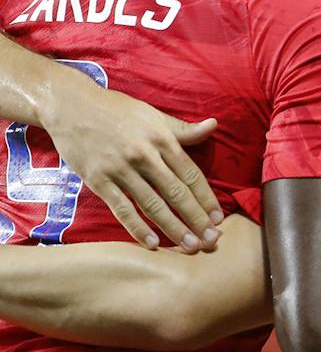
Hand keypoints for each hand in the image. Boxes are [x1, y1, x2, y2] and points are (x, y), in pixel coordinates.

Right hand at [43, 73, 222, 252]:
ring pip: (153, 204)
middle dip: (197, 218)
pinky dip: (137, 228)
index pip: (191, 175)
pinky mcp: (98, 180)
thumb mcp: (153, 115)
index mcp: (161, 139)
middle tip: (212, 239)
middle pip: (176, 193)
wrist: (70, 105)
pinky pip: (122, 208)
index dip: (207, 198)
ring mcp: (120, 169)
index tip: (219, 218)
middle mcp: (144, 155)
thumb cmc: (116, 110)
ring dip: (174, 228)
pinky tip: (152, 243)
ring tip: (190, 246)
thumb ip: (183, 128)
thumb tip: (213, 125)